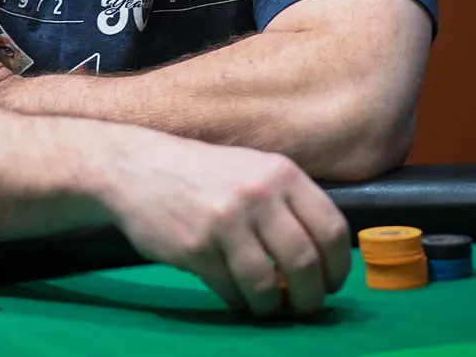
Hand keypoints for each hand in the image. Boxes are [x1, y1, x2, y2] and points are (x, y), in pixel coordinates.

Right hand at [99, 130, 351, 318]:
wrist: (137, 167)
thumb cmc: (203, 174)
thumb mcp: (254, 169)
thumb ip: (288, 203)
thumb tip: (324, 256)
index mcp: (282, 173)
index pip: (332, 229)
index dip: (338, 267)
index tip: (331, 284)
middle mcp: (259, 194)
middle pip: (305, 263)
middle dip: (310, 297)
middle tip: (304, 307)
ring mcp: (226, 221)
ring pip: (268, 284)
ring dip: (273, 306)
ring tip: (267, 306)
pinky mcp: (197, 247)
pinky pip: (231, 291)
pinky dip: (240, 302)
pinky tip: (236, 296)